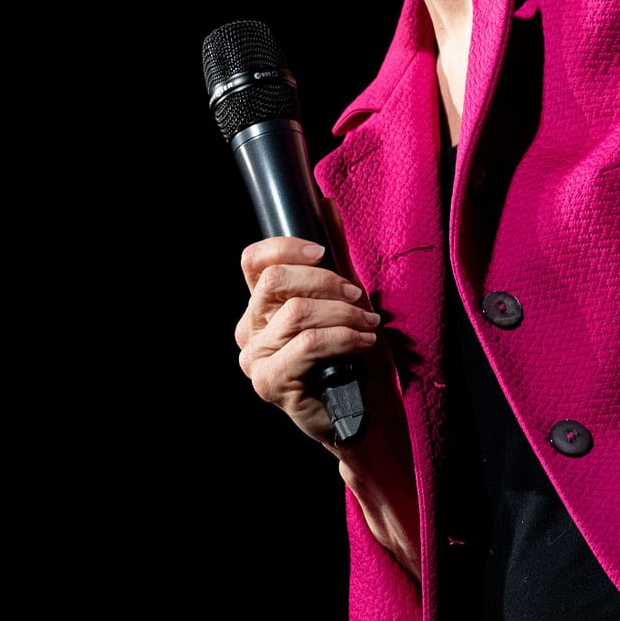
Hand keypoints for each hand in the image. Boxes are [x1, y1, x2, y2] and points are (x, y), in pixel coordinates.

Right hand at [235, 235, 379, 448]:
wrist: (361, 414)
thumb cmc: (351, 357)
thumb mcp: (343, 300)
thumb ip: (333, 256)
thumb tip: (325, 205)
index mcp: (260, 306)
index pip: (253, 262)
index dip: (285, 247)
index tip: (322, 251)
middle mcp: (249, 330)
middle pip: (275, 282)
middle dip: (325, 282)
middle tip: (358, 296)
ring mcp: (255, 358)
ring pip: (297, 313)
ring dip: (344, 313)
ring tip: (370, 325)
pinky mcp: (270, 382)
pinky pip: (308, 343)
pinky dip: (344, 337)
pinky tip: (364, 343)